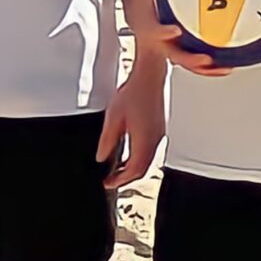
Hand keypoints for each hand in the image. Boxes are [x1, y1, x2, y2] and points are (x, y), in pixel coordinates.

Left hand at [97, 66, 166, 188]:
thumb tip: (101, 157)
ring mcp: (159, 135)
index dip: (121, 180)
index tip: (109, 183)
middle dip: (127, 177)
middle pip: (143, 169)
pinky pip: (150, 151)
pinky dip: (139, 158)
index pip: (134, 170)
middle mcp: (155, 140)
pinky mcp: (159, 129)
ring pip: (148, 161)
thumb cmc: (134, 92)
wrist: (150, 76)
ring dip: (134, 168)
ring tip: (118, 169)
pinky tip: (129, 153)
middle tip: (113, 179)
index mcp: (144, 140)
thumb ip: (107, 140)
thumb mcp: (113, 117)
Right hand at [124, 0, 224, 77]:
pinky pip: (200, 63)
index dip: (164, 32)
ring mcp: (175, 51)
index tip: (176, 30)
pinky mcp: (186, 54)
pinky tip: (232, 64)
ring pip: (190, 64)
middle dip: (191, 59)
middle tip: (206, 59)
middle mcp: (163, 42)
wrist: (143, 20)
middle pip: (175, 56)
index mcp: (150, 25)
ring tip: (225, 67)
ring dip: (207, 68)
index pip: (154, 31)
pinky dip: (215, 65)